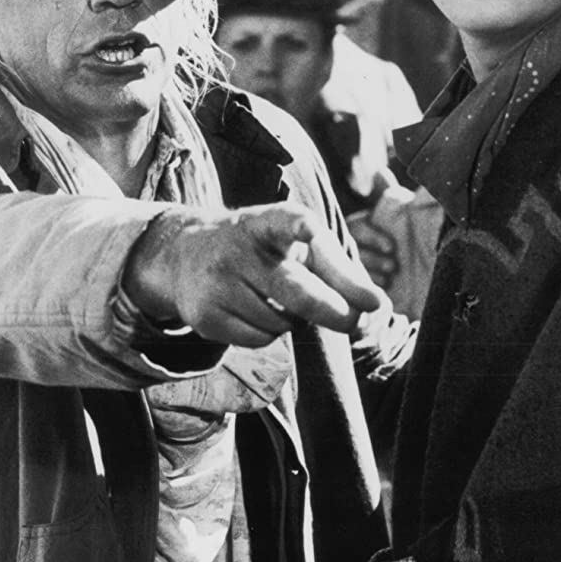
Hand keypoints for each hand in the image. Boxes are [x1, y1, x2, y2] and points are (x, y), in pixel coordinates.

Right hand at [123, 202, 388, 347]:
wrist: (184, 255)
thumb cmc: (261, 249)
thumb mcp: (294, 242)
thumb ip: (337, 270)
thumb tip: (376, 305)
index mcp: (268, 223)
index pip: (283, 222)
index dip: (297, 226)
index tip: (309, 229)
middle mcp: (240, 250)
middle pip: (294, 290)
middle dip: (331, 309)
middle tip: (356, 321)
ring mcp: (219, 284)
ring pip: (282, 323)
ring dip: (295, 321)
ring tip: (276, 298)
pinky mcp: (205, 317)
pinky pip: (260, 340)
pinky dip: (270, 334)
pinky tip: (254, 312)